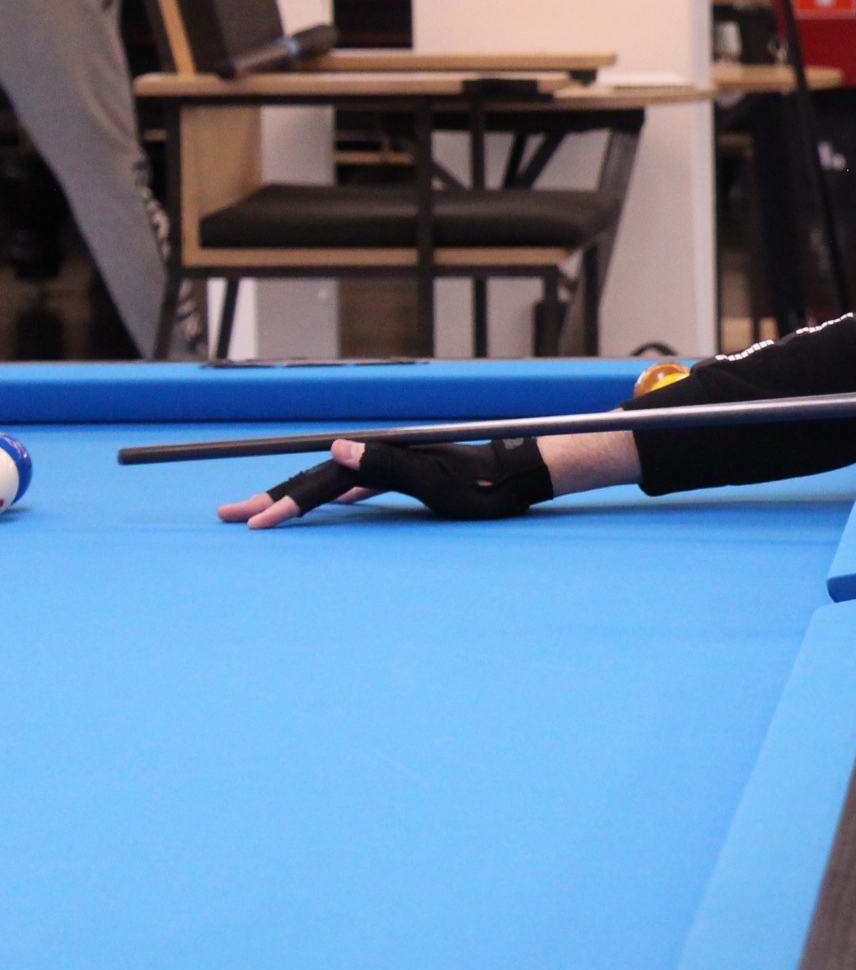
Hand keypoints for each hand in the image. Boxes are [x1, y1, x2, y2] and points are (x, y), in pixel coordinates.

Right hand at [219, 437, 554, 528]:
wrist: (515, 476)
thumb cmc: (479, 485)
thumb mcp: (432, 480)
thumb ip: (384, 465)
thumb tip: (336, 447)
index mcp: (378, 455)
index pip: (319, 482)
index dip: (284, 503)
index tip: (252, 523)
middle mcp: (378, 456)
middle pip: (314, 478)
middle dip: (270, 497)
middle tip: (226, 514)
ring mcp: (387, 466)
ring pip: (329, 484)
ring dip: (293, 496)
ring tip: (258, 509)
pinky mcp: (400, 476)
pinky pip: (351, 489)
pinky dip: (326, 498)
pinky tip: (320, 504)